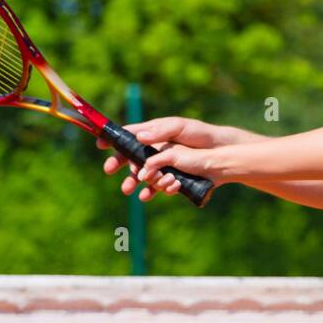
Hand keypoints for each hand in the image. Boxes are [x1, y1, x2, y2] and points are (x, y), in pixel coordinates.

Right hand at [96, 117, 243, 201]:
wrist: (221, 155)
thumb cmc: (200, 134)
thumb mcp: (180, 127)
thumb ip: (160, 131)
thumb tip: (139, 136)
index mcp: (154, 135)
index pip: (130, 136)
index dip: (115, 140)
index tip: (101, 145)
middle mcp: (155, 151)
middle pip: (131, 158)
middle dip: (118, 164)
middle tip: (109, 170)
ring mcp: (162, 166)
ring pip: (142, 176)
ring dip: (133, 182)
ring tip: (128, 188)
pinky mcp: (172, 179)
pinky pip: (158, 187)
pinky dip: (152, 191)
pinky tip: (148, 195)